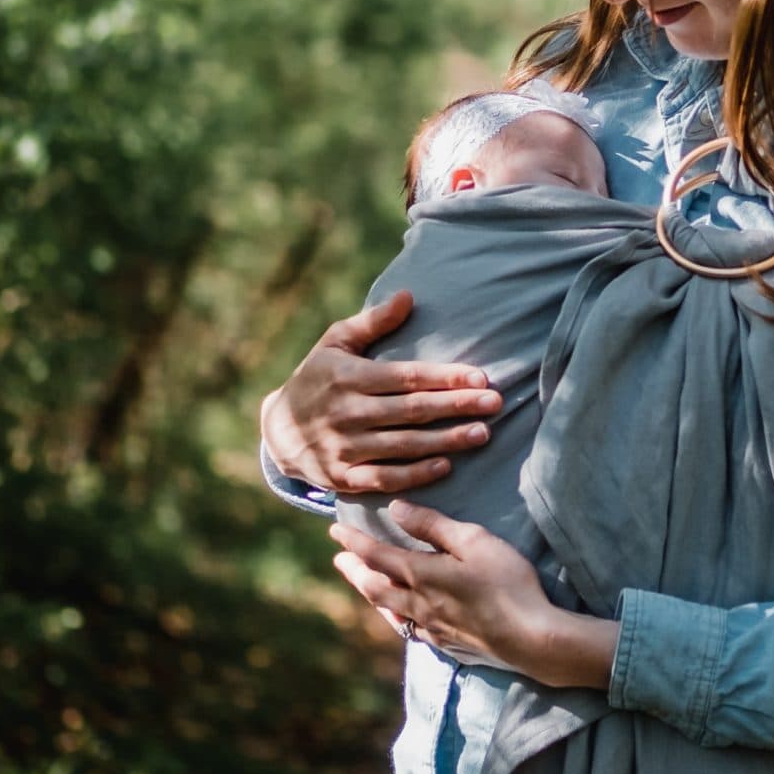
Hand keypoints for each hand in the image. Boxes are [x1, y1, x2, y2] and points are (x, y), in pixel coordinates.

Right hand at [260, 289, 503, 494]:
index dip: (445, 377)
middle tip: (496, 403)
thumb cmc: (317, 377)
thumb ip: (373, 322)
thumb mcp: (335, 342)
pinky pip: (384, 478)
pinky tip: (445, 466)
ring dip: (446, 441)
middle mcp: (347, 413)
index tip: (481, 377)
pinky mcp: (342, 477)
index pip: (406, 377)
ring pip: (404, 446)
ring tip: (482, 434)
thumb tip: (408, 296)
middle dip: (457, 406)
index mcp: (348, 377)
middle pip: (412, 411)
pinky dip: (415, 475)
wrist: (277, 431)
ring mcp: (344, 448)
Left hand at [330, 501, 617, 691]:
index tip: (335, 530)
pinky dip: (395, 617)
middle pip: (374, 586)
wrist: (530, 638)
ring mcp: (431, 628)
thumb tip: (396, 509)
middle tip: (338, 559)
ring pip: (388, 610)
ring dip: (370, 594)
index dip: (354, 542)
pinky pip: (409, 629)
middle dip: (354, 570)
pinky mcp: (447, 644)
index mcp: (421, 575)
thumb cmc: (506, 583)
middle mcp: (418, 604)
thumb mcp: (474, 541)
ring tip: (361, 584)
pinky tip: (401, 617)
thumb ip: (433, 525)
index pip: (377, 555)